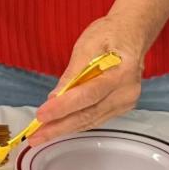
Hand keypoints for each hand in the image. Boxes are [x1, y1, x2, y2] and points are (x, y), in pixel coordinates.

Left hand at [32, 20, 144, 141]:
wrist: (132, 33)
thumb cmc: (109, 34)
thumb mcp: (86, 45)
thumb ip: (72, 74)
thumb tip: (54, 98)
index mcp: (121, 71)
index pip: (88, 94)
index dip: (63, 107)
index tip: (41, 115)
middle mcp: (127, 91)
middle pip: (89, 114)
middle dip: (59, 126)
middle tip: (36, 136)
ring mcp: (126, 101)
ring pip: (91, 120)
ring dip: (65, 128)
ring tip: (42, 135)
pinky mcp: (122, 106)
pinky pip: (96, 118)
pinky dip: (76, 123)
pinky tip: (59, 127)